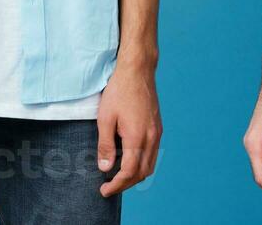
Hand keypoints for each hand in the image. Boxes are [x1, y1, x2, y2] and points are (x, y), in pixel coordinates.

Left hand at [96, 59, 161, 196]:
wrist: (137, 70)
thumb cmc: (119, 91)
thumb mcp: (105, 118)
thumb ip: (105, 145)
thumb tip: (105, 169)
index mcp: (138, 137)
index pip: (129, 172)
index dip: (116, 185)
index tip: (104, 190)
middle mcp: (152, 138)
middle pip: (143, 173)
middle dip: (126, 184)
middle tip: (109, 186)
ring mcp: (157, 132)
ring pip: (150, 164)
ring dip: (135, 175)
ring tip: (118, 176)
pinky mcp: (157, 127)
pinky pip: (153, 153)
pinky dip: (142, 163)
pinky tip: (129, 159)